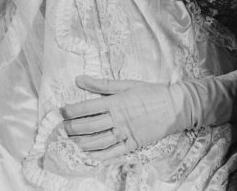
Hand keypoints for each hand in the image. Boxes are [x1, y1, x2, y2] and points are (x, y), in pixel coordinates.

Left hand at [61, 77, 184, 159]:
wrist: (174, 107)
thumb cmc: (150, 92)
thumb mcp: (126, 84)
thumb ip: (102, 84)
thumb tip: (80, 79)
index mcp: (116, 102)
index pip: (88, 108)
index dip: (72, 110)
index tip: (62, 111)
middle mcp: (119, 119)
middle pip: (90, 126)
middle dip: (73, 127)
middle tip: (62, 128)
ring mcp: (126, 133)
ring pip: (99, 141)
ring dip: (82, 143)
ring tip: (70, 142)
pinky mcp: (133, 144)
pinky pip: (113, 153)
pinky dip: (99, 156)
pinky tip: (88, 157)